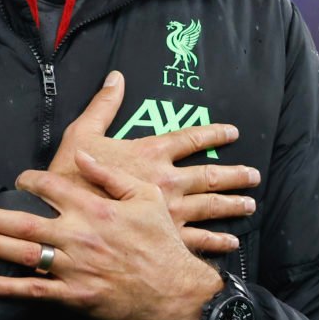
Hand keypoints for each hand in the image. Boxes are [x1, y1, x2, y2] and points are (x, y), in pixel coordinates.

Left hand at [0, 150, 223, 319]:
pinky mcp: (74, 296)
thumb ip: (110, 175)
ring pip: (24, 254)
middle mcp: (79, 235)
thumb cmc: (162, 242)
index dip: (28, 180)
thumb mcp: (146, 197)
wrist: (176, 291)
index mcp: (94, 207)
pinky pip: (34, 291)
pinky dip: (7, 288)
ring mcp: (74, 268)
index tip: (18, 180)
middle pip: (25, 220)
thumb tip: (83, 156)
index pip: (49, 186)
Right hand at [48, 71, 257, 254]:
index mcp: (151, 153)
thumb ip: (104, 105)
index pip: (190, 139)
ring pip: (211, 207)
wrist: (64, 219)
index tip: (232, 133)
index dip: (214, 134)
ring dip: (233, 205)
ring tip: (249, 205)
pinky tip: (231, 242)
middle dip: (235, 176)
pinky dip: (217, 241)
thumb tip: (116, 77)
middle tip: (254, 176)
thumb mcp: (82, 132)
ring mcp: (169, 211)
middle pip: (210, 176)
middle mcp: (167, 181)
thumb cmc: (70, 175)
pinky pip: (198, 239)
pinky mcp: (164, 237)